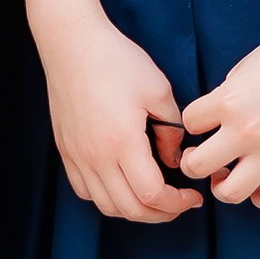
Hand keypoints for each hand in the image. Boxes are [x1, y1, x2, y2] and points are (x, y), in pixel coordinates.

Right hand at [39, 11, 200, 224]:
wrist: (71, 44)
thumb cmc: (116, 61)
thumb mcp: (158, 90)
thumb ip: (171, 131)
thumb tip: (172, 159)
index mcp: (122, 142)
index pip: (152, 195)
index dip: (178, 204)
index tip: (193, 196)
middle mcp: (96, 156)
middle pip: (130, 209)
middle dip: (161, 214)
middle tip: (179, 203)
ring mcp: (77, 156)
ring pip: (106, 206)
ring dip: (134, 210)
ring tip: (154, 199)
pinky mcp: (66, 151)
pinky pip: (85, 190)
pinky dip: (107, 198)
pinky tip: (122, 185)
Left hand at [179, 15, 259, 212]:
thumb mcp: (245, 68)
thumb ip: (227, 98)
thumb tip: (216, 123)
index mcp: (228, 101)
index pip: (188, 123)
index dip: (194, 123)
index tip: (205, 122)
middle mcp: (248, 130)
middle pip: (197, 167)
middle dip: (194, 163)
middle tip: (204, 157)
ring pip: (231, 193)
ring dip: (223, 186)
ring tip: (229, 175)